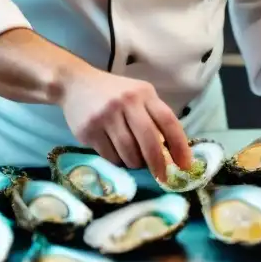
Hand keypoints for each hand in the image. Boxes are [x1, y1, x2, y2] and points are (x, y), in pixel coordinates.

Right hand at [58, 66, 191, 181]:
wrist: (75, 84)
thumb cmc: (113, 93)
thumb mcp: (137, 94)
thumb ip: (153, 116)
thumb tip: (173, 151)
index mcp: (143, 93)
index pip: (168, 120)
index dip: (179, 145)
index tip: (185, 165)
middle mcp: (125, 102)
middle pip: (149, 140)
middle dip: (158, 163)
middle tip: (163, 177)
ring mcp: (106, 116)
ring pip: (128, 152)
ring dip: (136, 163)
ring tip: (135, 160)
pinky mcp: (89, 130)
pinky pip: (110, 156)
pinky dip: (118, 161)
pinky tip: (117, 154)